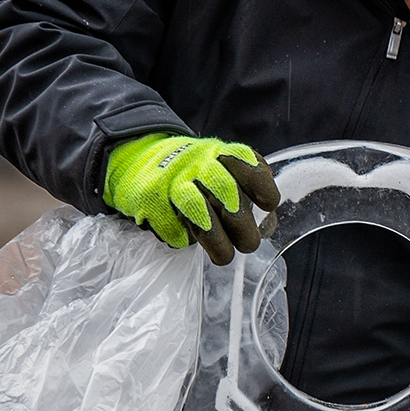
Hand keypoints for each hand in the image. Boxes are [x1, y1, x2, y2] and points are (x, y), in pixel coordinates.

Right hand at [103, 133, 280, 264]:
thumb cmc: (195, 174)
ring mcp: (171, 178)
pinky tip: (189, 241)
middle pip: (226, 190)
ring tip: (224, 257)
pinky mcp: (149, 198)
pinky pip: (171, 226)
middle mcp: (198, 162)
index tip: (268, 206)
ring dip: (215, 240)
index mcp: (223, 154)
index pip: (251, 166)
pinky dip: (182, 239)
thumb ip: (249, 194)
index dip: (263, 189)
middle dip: (242, 225)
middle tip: (249, 245)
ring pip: (196, 208)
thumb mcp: (224, 172)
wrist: (141, 159)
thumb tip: (268, 228)